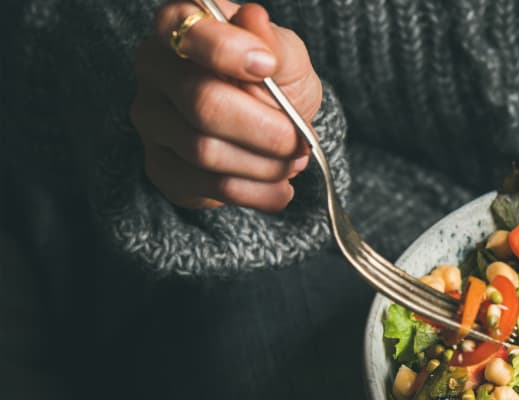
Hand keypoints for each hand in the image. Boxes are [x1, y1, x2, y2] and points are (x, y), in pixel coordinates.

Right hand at [131, 1, 321, 211]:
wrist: (271, 126)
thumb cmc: (274, 79)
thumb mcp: (286, 55)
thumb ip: (273, 43)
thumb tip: (254, 20)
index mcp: (180, 25)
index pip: (187, 33)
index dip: (228, 52)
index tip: (268, 68)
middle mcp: (154, 68)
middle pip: (202, 103)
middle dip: (265, 129)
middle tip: (300, 140)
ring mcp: (151, 119)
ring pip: (204, 151)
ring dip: (265, 165)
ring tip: (294, 162)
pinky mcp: (161, 166)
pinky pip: (207, 187)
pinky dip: (256, 193)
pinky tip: (280, 189)